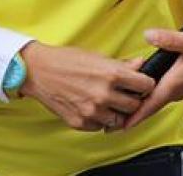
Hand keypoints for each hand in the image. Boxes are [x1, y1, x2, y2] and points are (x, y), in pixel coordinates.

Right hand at [17, 42, 153, 131]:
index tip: (139, 84)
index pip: (146, 86)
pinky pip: (100, 126)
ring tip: (104, 101)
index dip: (144, 84)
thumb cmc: (64, 60)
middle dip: (131, 99)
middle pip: (135, 105)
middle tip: (121, 93)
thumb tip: (140, 64)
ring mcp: (92, 111)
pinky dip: (99, 119)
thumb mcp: (95, 56)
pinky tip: (91, 106)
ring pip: (119, 120)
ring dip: (115, 112)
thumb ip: (121, 64)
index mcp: (111, 74)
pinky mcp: (81, 122)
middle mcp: (104, 95)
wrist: (36, 71)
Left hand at [121, 28, 182, 128]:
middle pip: (148, 107)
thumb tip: (148, 36)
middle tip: (109, 123)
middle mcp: (173, 91)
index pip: (150, 104)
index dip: (135, 116)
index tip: (120, 126)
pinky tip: (134, 96)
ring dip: (136, 108)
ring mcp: (175, 91)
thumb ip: (169, 39)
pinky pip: (157, 97)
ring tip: (116, 112)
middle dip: (130, 116)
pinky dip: (145, 100)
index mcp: (173, 84)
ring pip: (152, 102)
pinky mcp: (177, 87)